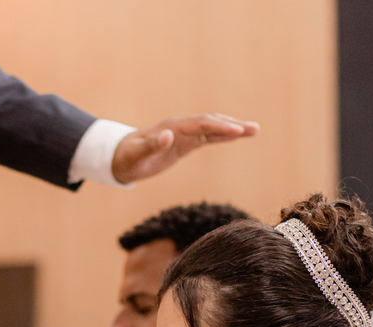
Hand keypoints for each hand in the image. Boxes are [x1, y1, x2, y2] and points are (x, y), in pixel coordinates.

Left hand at [111, 114, 258, 183]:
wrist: (118, 158)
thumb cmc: (127, 158)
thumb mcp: (136, 155)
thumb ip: (151, 145)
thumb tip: (168, 136)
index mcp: (172, 128)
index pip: (201, 125)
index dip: (219, 127)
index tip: (237, 131)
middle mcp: (181, 128)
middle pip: (211, 123)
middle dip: (233, 125)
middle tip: (254, 129)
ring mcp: (183, 135)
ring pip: (212, 129)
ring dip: (232, 129)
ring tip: (253, 130)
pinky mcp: (184, 144)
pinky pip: (207, 138)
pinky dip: (222, 137)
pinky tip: (236, 136)